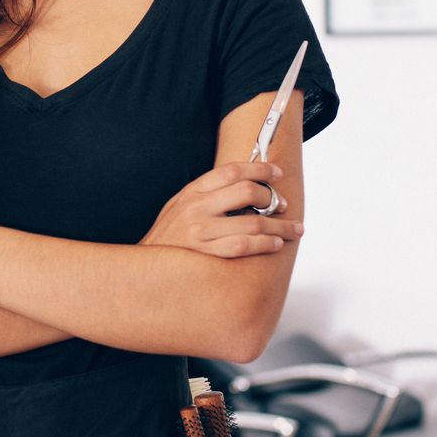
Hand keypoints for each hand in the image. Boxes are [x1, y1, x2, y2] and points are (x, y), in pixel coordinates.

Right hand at [138, 160, 301, 257]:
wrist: (144, 268)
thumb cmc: (169, 237)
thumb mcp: (180, 206)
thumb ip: (207, 194)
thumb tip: (245, 184)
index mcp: (192, 192)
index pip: (231, 170)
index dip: (260, 169)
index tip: (276, 173)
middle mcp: (196, 208)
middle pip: (246, 192)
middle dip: (272, 197)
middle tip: (283, 205)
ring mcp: (201, 231)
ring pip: (252, 223)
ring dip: (279, 226)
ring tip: (292, 229)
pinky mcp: (206, 253)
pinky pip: (243, 246)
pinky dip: (264, 244)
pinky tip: (274, 244)